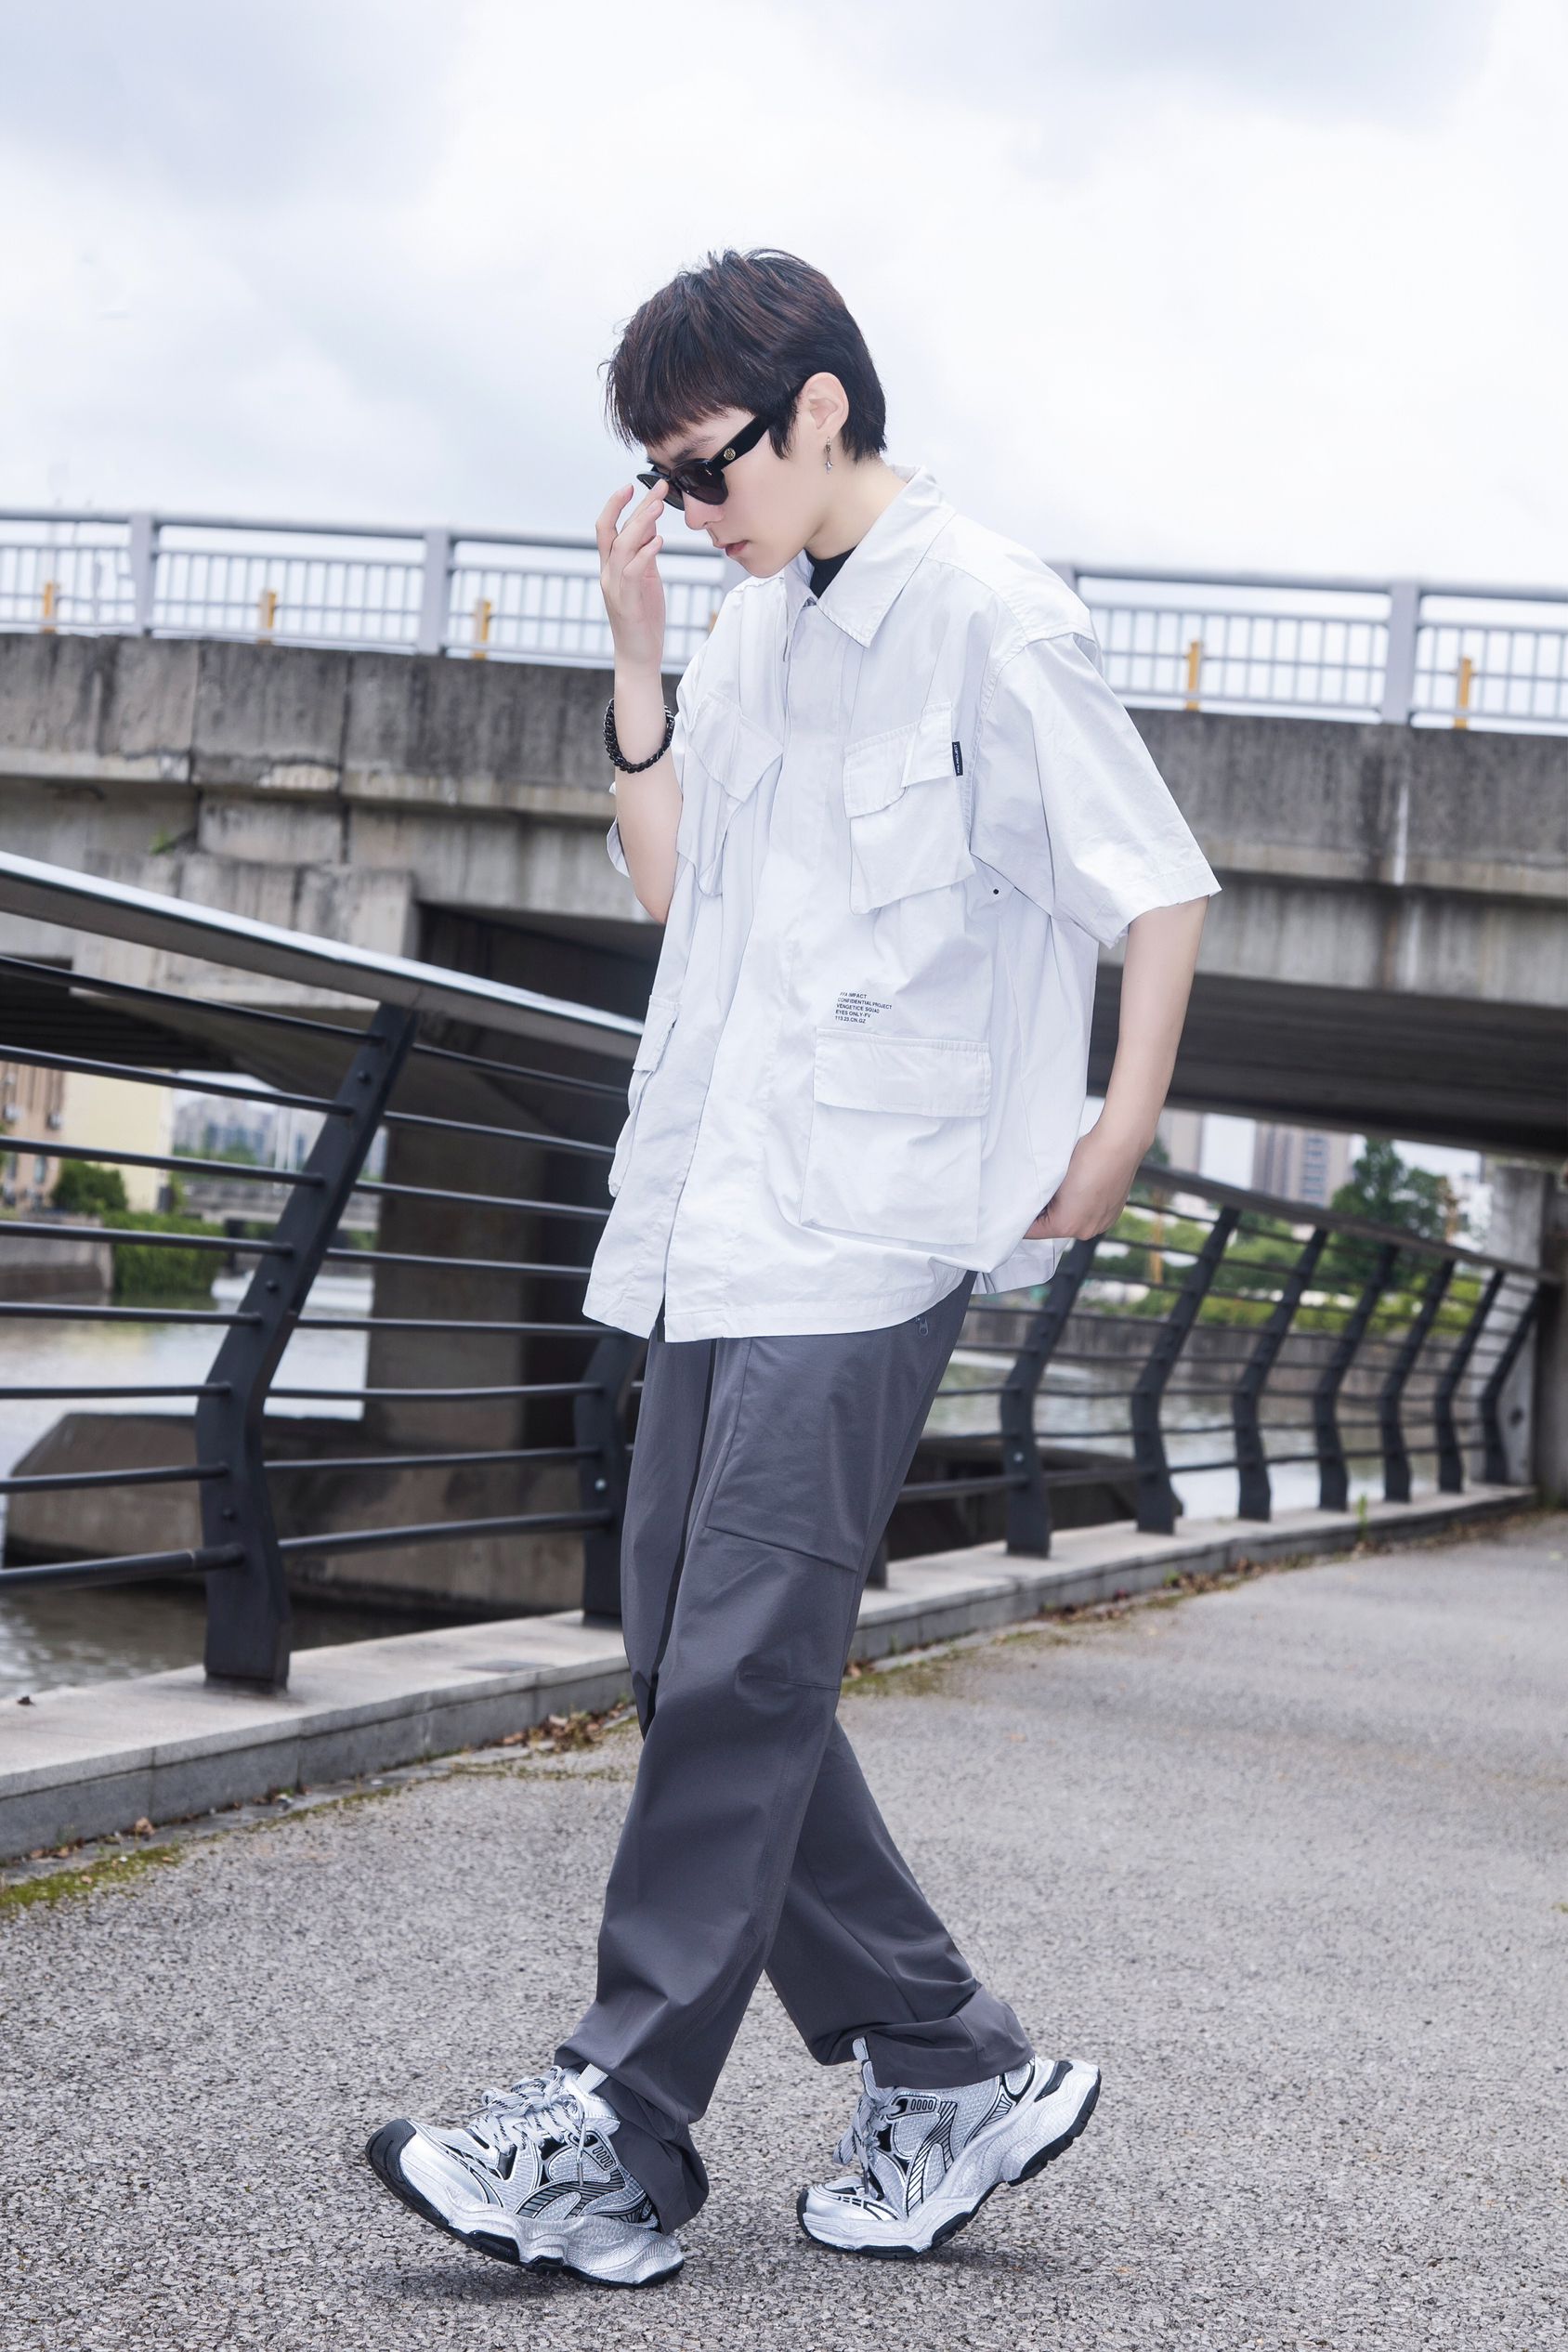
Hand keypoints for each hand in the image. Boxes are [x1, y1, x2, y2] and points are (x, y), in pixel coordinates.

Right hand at [596, 481, 668, 676]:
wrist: (639, 656)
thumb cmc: (644, 618)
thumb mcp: (647, 578)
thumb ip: (645, 554)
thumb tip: (651, 527)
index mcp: (611, 567)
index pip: (608, 528)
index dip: (617, 505)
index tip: (633, 485)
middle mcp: (608, 574)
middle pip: (613, 531)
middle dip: (633, 506)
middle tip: (656, 486)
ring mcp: (614, 588)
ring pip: (622, 547)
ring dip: (641, 524)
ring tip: (658, 506)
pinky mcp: (626, 603)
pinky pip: (633, 572)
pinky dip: (645, 554)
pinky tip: (659, 540)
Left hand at [1026, 1123, 1142, 1241]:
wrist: (1119, 1144)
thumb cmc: (1086, 1156)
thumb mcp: (1053, 1178)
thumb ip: (1041, 1198)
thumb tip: (1034, 1203)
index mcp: (1066, 1224)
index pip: (1032, 1231)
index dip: (1022, 1218)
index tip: (1015, 1208)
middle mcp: (1086, 1231)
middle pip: (1053, 1228)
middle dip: (1045, 1213)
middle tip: (1039, 1193)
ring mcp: (1102, 1224)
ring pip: (1072, 1222)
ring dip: (1064, 1210)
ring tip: (1063, 1188)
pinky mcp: (1113, 1215)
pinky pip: (1089, 1216)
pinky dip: (1081, 1207)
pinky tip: (1081, 1189)